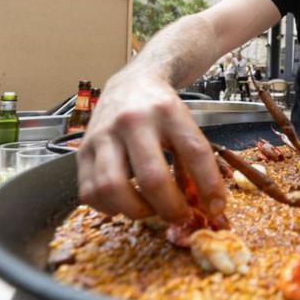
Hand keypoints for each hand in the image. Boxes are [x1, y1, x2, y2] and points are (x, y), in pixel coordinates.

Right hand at [77, 71, 225, 223]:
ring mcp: (103, 135)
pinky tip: (124, 203)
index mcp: (168, 112)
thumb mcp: (185, 124)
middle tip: (180, 217)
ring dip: (136, 211)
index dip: (209, 186)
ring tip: (150, 210)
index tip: (216, 208)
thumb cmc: (161, 109)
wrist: (131, 82)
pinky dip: (109, 207)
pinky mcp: (83, 149)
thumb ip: (196, 162)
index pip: (195, 152)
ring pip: (113, 187)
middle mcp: (133, 121)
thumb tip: (209, 205)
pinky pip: (90, 191)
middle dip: (170, 208)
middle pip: (152, 178)